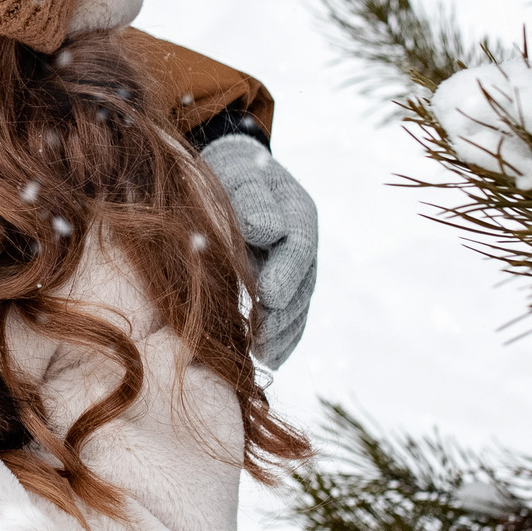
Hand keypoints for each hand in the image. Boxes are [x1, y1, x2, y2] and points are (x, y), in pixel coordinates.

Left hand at [200, 135, 317, 367]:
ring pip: (298, 305)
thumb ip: (253, 200)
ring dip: (285, 333)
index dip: (285, 274)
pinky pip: (290, 316)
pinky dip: (282, 338)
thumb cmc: (229, 173)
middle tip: (261, 341)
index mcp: (297, 212)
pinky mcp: (282, 285)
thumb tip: (265, 230)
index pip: (298, 246)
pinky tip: (268, 357)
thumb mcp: (240, 176)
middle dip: (284, 315)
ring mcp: (296, 267)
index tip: (268, 297)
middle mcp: (303, 243)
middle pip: (302, 284)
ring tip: (263, 355)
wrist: (228, 173)